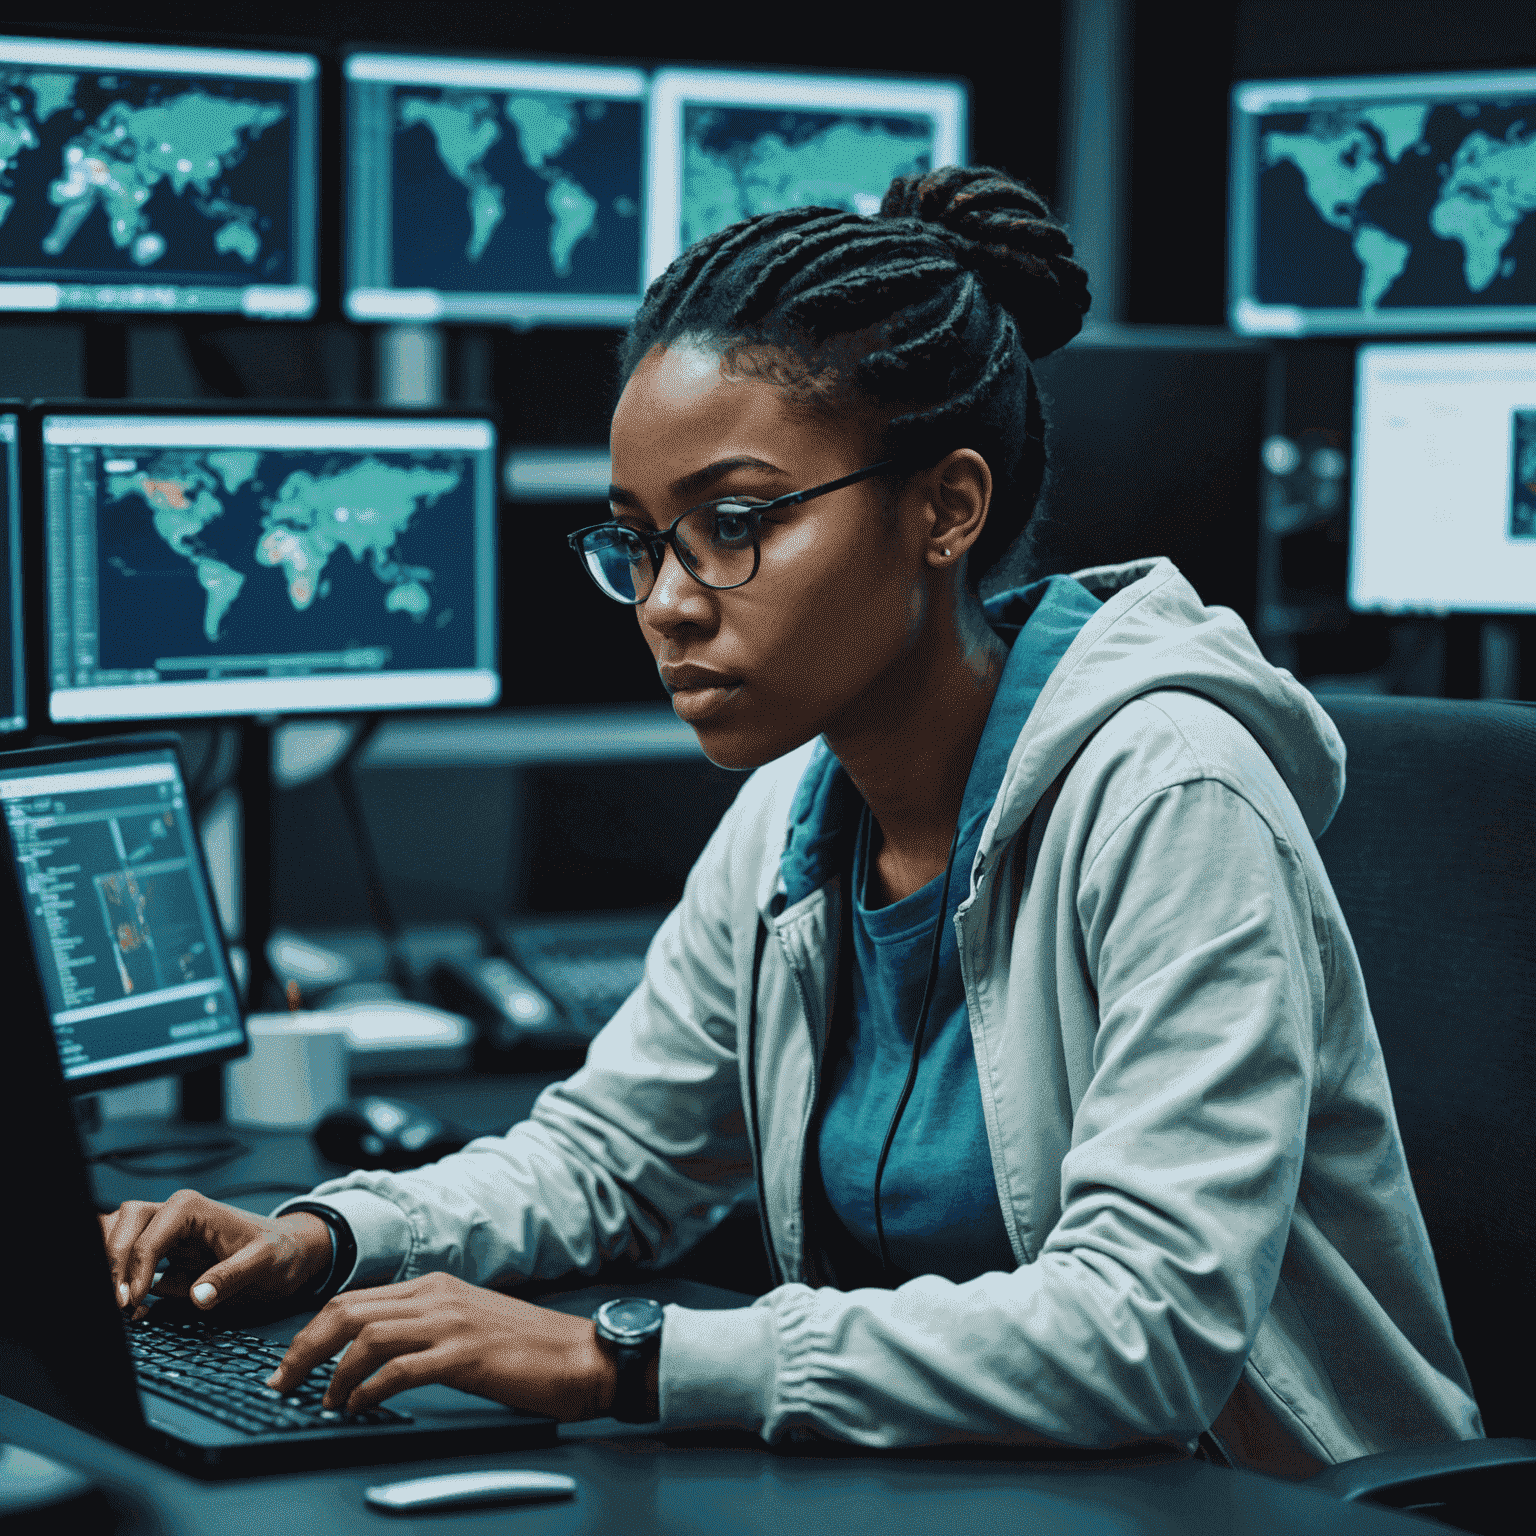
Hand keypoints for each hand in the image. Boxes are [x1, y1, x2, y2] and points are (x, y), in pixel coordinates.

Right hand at [99, 1189, 332, 1318]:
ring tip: (121, 1306)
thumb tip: (197, 1297)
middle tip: (119, 1305)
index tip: (132, 1302)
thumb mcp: (264, 1263)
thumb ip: (232, 1276)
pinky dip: (122, 1279)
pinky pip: (130, 1260)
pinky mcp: (162, 1256)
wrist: (288, 1253)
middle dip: (113, 1262)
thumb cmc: (278, 1252)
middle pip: (123, 1224)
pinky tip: (134, 1308)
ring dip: (112, 1268)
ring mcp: (165, 1234)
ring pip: (119, 1237)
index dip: (137, 1268)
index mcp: (193, 1208)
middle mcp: (173, 1215)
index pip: (151, 1234)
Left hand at [264, 1273, 632, 1422]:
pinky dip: (367, 1390)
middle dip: (303, 1348)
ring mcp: (451, 1323)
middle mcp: (437, 1296)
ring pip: (365, 1337)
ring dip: (330, 1374)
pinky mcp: (465, 1355)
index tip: (289, 1362)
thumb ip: (427, 1328)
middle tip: (281, 1383)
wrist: (582, 1356)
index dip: (311, 1331)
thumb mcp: (469, 1324)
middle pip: (347, 1311)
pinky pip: (398, 1370)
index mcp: (436, 1286)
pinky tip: (356, 1409)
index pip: (354, 1299)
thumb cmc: (530, 1348)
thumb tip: (373, 1357)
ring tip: (319, 1402)